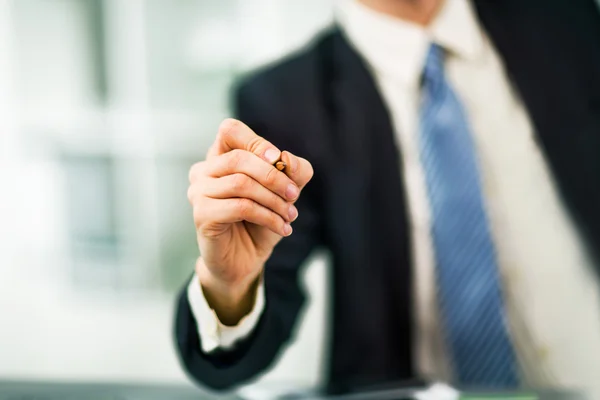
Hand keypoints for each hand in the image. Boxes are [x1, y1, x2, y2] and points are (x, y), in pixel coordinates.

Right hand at [187, 119, 313, 323]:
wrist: (246, 258)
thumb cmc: (261, 220)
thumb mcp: (285, 192)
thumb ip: (294, 171)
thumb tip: (287, 159)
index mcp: (220, 156)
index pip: (229, 130)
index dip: (257, 142)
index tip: (280, 161)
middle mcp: (204, 170)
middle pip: (238, 158)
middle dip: (274, 176)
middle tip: (295, 195)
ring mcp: (199, 192)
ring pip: (241, 184)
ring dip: (274, 200)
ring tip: (290, 215)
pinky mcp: (202, 215)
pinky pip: (240, 207)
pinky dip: (268, 216)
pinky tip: (282, 228)